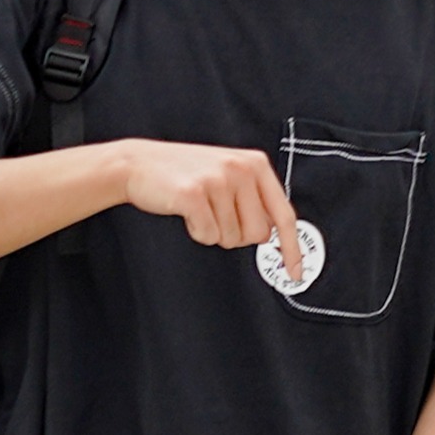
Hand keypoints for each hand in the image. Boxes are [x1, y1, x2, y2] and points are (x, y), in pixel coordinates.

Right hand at [124, 140, 299, 264]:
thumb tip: (275, 234)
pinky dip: (196, 232)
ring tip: (199, 208)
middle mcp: (241, 169)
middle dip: (237, 235)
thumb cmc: (184, 173)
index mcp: (256, 164)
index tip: (296, 271)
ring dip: (213, 231)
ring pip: (231, 238)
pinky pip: (208, 236)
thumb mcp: (228, 174)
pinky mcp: (194, 194)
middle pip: (258, 234)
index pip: (284, 215)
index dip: (292, 248)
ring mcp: (217, 180)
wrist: (137, 163)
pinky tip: (186, 212)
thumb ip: (255, 197)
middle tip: (217, 216)